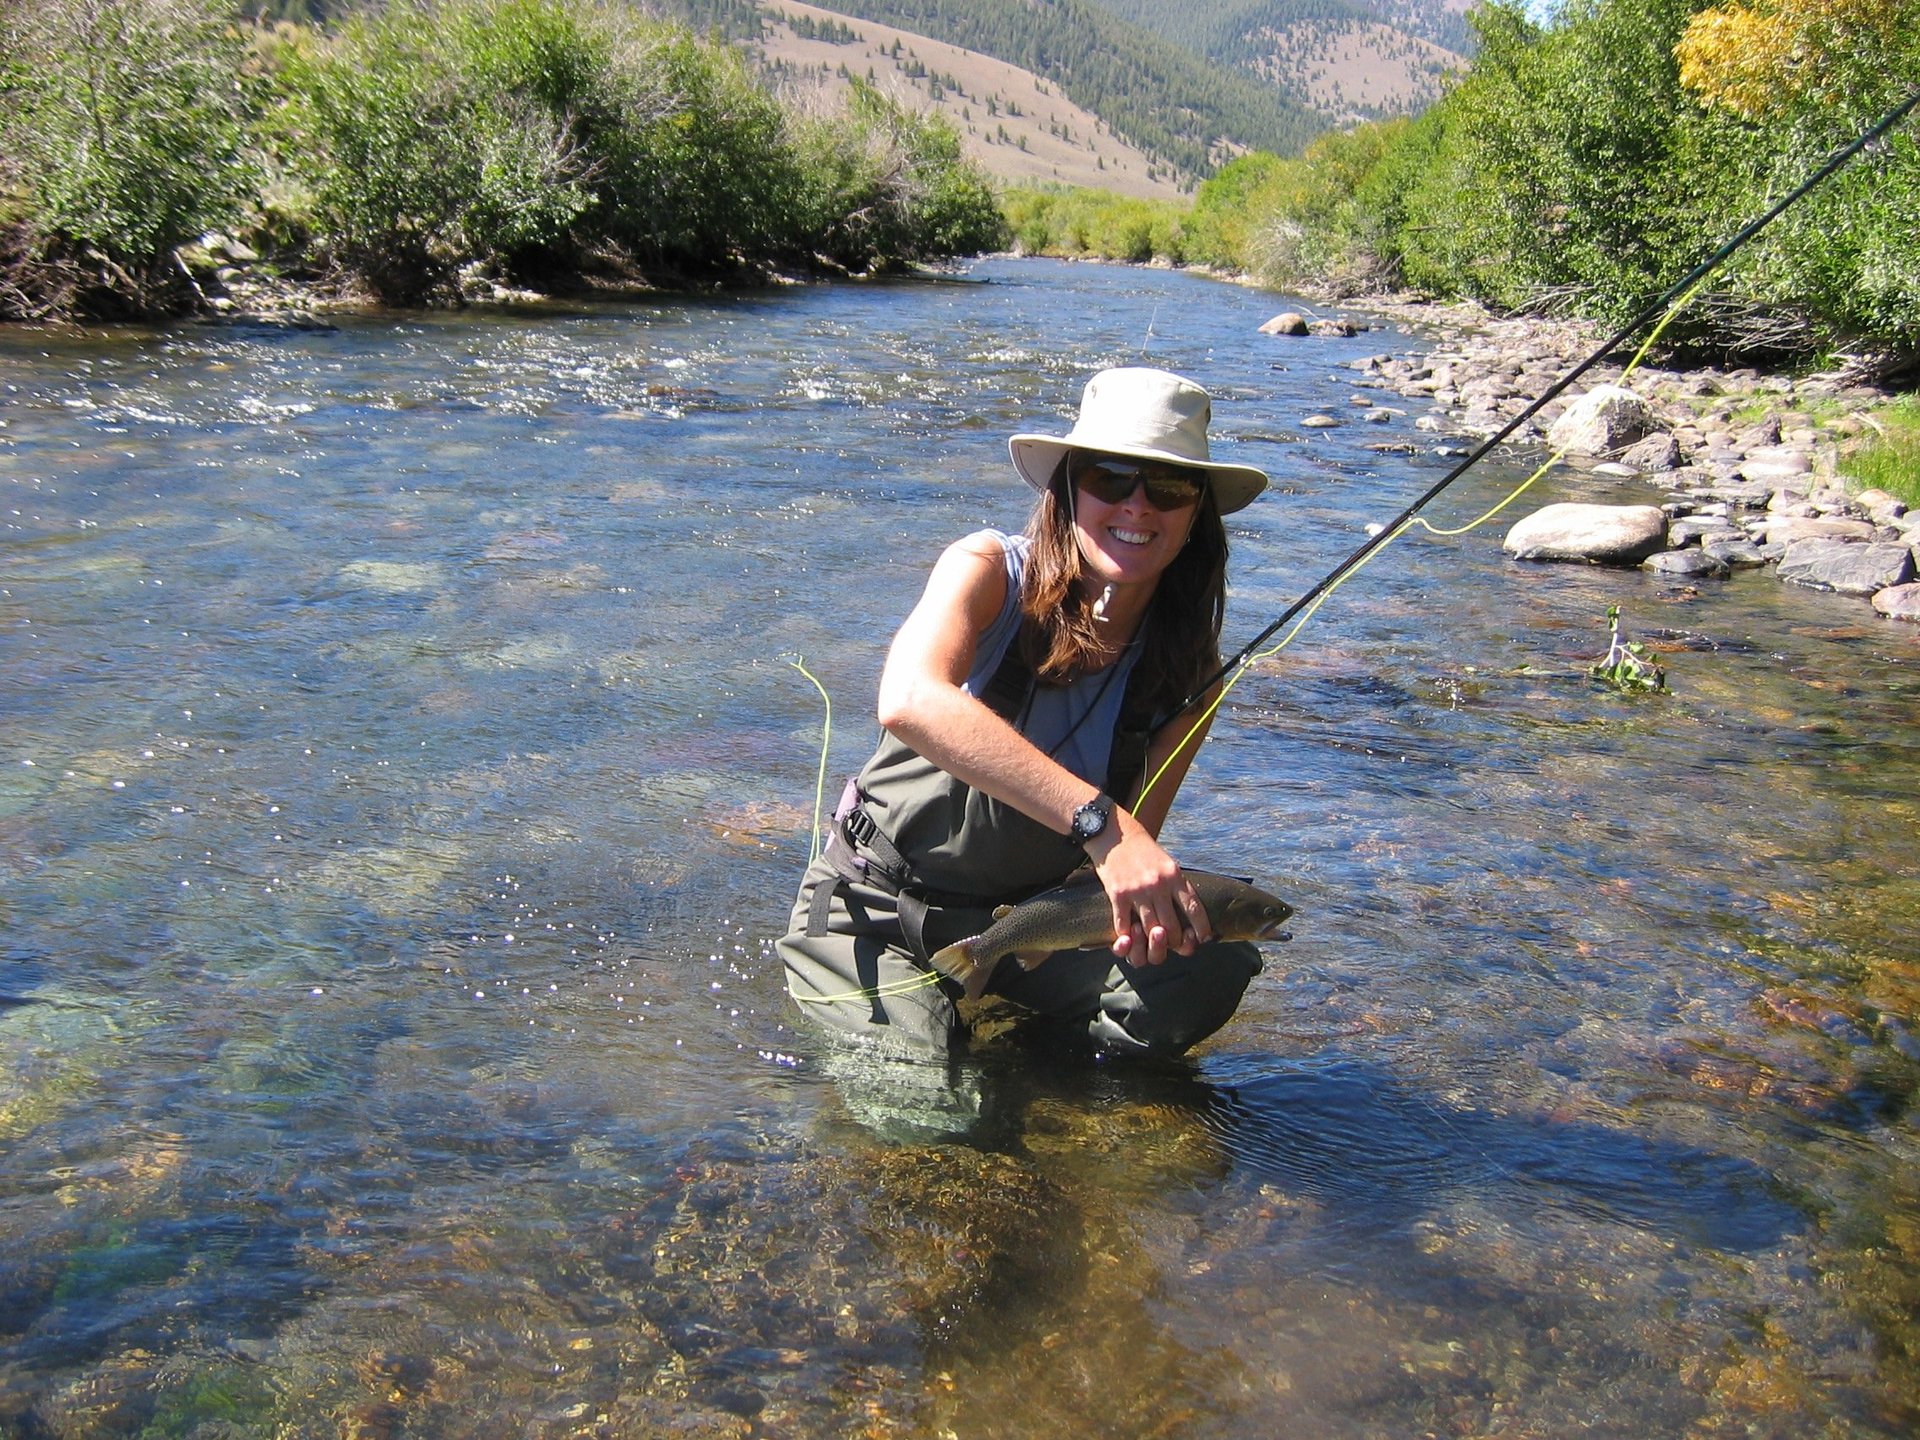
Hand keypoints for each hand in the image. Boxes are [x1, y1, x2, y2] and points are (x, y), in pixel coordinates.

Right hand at [1084, 808, 1212, 965]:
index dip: (1201, 928)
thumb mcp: (1168, 863)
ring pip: (1151, 929)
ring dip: (1153, 943)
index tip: (1203, 938)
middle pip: (1172, 926)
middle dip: (1175, 942)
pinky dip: (1128, 937)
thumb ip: (1178, 886)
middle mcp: (1158, 884)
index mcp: (1174, 875)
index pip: (1194, 908)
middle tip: (1174, 944)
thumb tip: (1191, 913)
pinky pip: (1124, 924)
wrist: (1116, 835)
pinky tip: (1130, 939)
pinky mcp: (1117, 893)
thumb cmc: (1143, 852)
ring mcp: (1137, 890)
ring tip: (1155, 944)